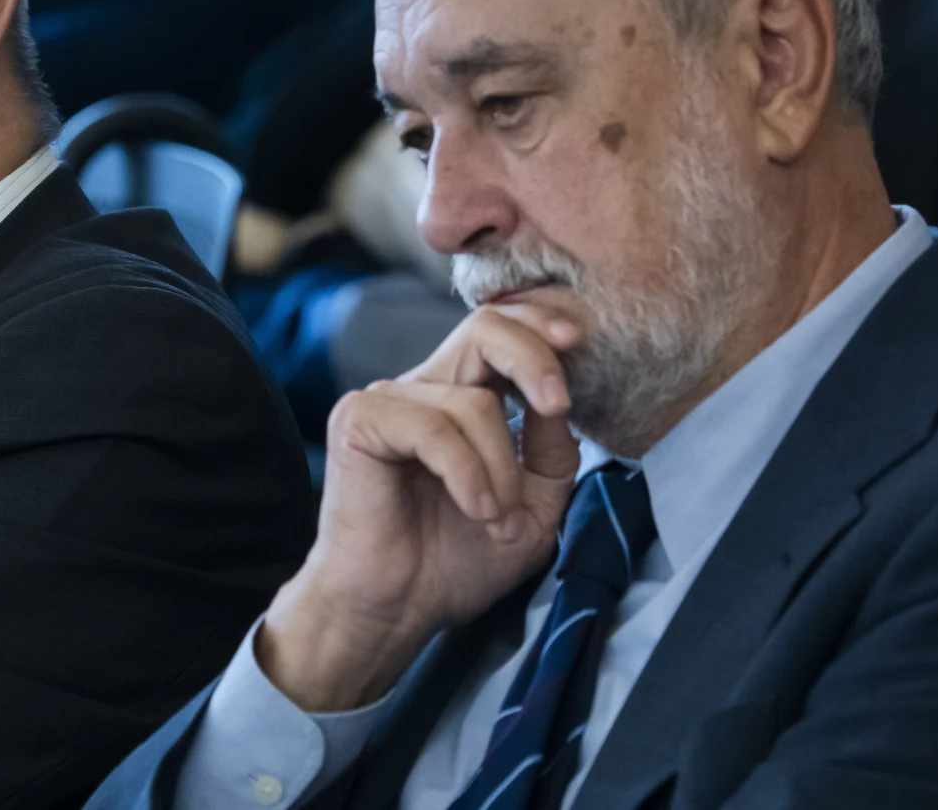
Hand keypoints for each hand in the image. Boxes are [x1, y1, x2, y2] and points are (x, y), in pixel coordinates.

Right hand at [257, 304, 584, 711]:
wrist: (395, 609)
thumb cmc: (455, 561)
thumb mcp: (532, 507)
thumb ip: (550, 451)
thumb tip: (561, 400)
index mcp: (459, 399)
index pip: (499, 332)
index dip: (539, 327)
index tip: (578, 344)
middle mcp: (422, 390)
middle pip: (483, 330)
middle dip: (533, 359)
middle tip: (559, 406)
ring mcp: (387, 402)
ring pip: (472, 403)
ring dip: (500, 470)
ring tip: (497, 520)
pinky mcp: (359, 423)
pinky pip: (433, 429)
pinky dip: (466, 473)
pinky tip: (474, 510)